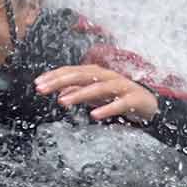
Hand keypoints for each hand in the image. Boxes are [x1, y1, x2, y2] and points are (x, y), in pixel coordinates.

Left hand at [35, 65, 157, 123]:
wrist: (149, 104)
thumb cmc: (117, 97)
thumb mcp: (94, 95)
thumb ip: (78, 92)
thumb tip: (59, 92)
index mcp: (97, 73)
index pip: (72, 71)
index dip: (54, 76)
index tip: (37, 84)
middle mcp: (107, 76)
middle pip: (81, 75)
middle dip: (60, 81)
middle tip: (42, 90)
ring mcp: (121, 86)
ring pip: (98, 87)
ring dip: (79, 94)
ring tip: (62, 102)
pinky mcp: (134, 99)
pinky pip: (119, 104)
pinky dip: (107, 108)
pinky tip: (93, 115)